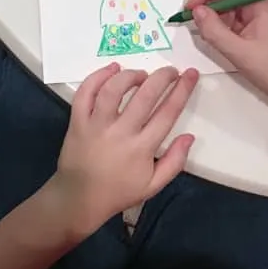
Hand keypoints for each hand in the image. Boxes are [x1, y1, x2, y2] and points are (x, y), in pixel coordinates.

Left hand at [53, 63, 197, 234]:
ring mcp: (96, 125)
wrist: (78, 200)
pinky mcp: (77, 122)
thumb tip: (190, 136)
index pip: (167, 112)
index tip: (190, 74)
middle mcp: (120, 132)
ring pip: (113, 89)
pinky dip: (98, 77)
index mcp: (142, 148)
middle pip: (145, 95)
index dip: (182, 90)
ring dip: (130, 75)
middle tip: (170, 71)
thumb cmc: (118, 192)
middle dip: (162, 77)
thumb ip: (175, 161)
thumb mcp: (153, 186)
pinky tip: (111, 69)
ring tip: (141, 74)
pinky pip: (85, 93)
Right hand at [185, 0, 267, 107]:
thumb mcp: (239, 53)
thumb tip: (196, 11)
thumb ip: (214, 31)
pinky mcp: (258, 21)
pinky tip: (211, 29)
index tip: (188, 8)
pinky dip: (219, 17)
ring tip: (198, 22)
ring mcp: (261, 10)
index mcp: (263, 0)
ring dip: (211, 5)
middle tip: (188, 11)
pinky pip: (234, 11)